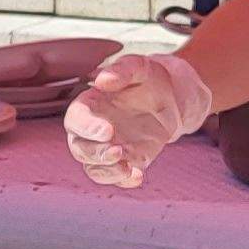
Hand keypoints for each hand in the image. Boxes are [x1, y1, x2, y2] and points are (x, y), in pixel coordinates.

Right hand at [61, 53, 214, 188]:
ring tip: (127, 169)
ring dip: (107, 172)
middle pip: (80, 148)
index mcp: (90, 104)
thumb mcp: (139, 67)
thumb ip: (121, 71)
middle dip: (96, 154)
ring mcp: (109, 147)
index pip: (76, 119)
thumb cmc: (149, 78)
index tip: (107, 131)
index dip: (86, 128)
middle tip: (117, 151)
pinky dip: (125, 181)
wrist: (172, 97)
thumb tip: (102, 80)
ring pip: (94, 168)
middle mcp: (94, 129)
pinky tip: (138, 177)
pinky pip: (118, 177)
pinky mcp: (128, 160)